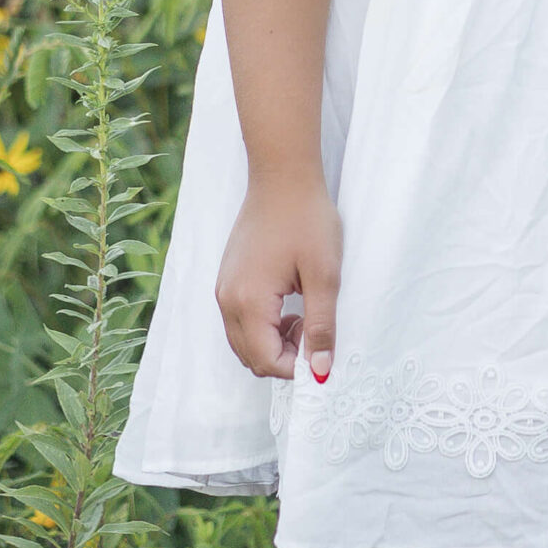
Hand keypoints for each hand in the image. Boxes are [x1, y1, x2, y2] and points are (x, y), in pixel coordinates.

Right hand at [215, 174, 342, 382]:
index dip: (297, 366)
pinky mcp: (226, 278)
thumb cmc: (306, 219)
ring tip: (303, 314)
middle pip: (250, 358)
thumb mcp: (324, 276)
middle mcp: (227, 300)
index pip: (266, 362)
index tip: (321, 344)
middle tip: (313, 328)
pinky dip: (262, 326)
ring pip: (243, 342)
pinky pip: (238, 321)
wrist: (282, 176)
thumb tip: (319, 371)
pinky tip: (287, 301)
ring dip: (273, 342)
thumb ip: (321, 327)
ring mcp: (223, 288)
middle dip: (284, 357)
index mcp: (248, 302)